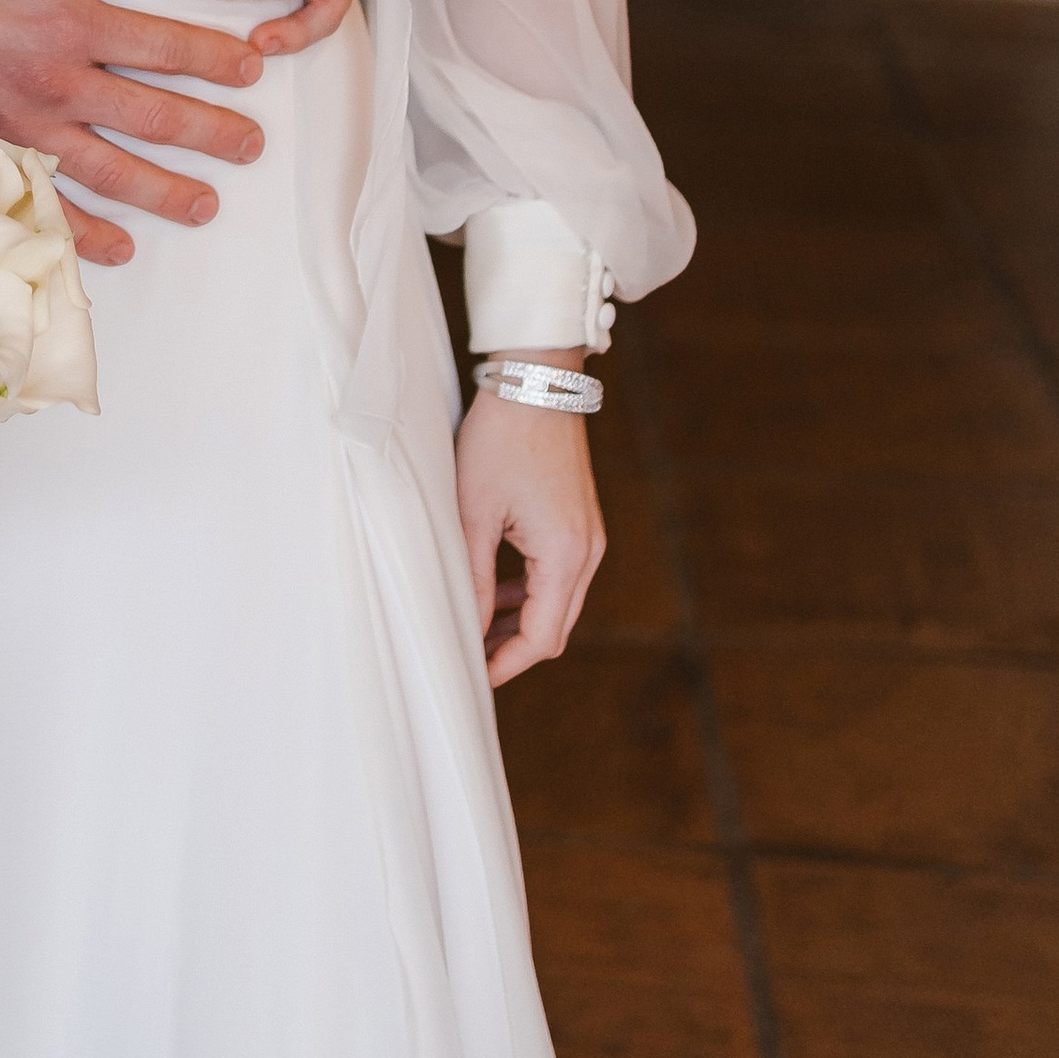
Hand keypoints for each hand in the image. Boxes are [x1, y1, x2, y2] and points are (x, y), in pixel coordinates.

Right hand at [0, 0, 268, 270]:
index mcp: (69, 21)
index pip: (164, 47)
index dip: (216, 59)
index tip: (252, 69)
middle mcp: (52, 82)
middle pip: (150, 116)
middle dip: (210, 131)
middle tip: (252, 145)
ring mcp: (22, 124)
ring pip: (109, 168)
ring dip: (164, 190)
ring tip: (207, 204)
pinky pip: (44, 199)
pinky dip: (84, 231)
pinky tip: (121, 248)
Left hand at [455, 377, 606, 685]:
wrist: (536, 381)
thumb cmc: (499, 441)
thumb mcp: (473, 512)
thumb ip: (475, 577)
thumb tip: (468, 629)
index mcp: (565, 556)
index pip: (542, 638)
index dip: (506, 663)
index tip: (472, 676)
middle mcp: (588, 552)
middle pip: (556, 627)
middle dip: (513, 648)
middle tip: (469, 657)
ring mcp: (590, 536)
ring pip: (559, 602)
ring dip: (521, 619)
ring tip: (475, 626)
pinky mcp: (581, 521)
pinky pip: (560, 574)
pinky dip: (531, 590)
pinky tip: (497, 590)